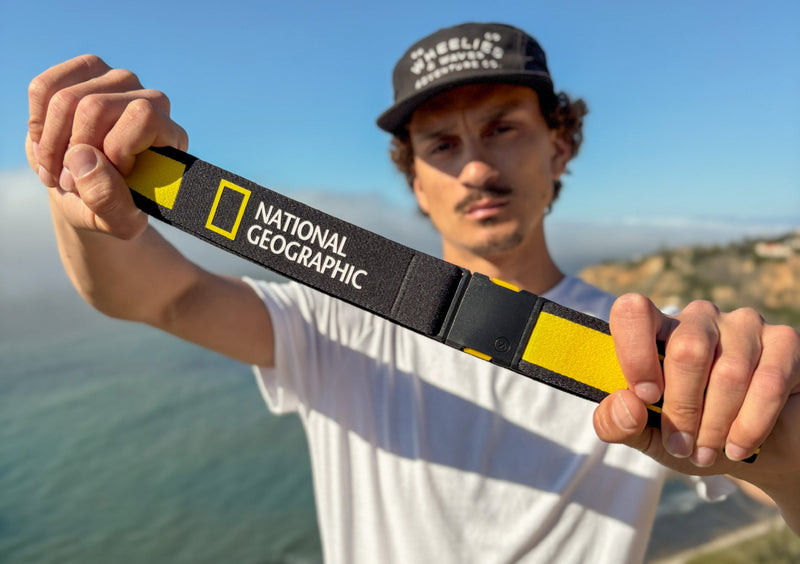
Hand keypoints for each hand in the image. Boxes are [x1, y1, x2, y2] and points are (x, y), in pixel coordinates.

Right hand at [27, 54, 187, 237]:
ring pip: (65, 99)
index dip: (115, 149)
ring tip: (57, 169)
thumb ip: (108, 200)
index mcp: (170, 135)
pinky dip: (36, 125)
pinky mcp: (84, 73)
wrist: (88, 193)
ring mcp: (117, 82)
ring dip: (50, 143)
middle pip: (95, 107)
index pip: (142, 117)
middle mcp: (149, 99)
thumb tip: (83, 157)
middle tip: (70, 181)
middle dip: (72, 151)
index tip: (110, 177)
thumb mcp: (117, 221)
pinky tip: (46, 145)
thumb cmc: (111, 208)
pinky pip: (43, 88)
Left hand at [594, 293, 799, 481]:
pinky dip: (750, 424)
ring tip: (706, 453)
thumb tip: (626, 405)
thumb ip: (617, 424)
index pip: (633, 311)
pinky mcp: (785, 342)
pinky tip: (738, 446)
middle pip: (686, 350)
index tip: (646, 397)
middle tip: (682, 446)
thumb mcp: (648, 436)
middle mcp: (699, 318)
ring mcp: (744, 325)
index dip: (635, 352)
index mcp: (657, 329)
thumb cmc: (693, 435)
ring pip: (729, 372)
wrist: (757, 451)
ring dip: (716, 425)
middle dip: (683, 409)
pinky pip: (768, 382)